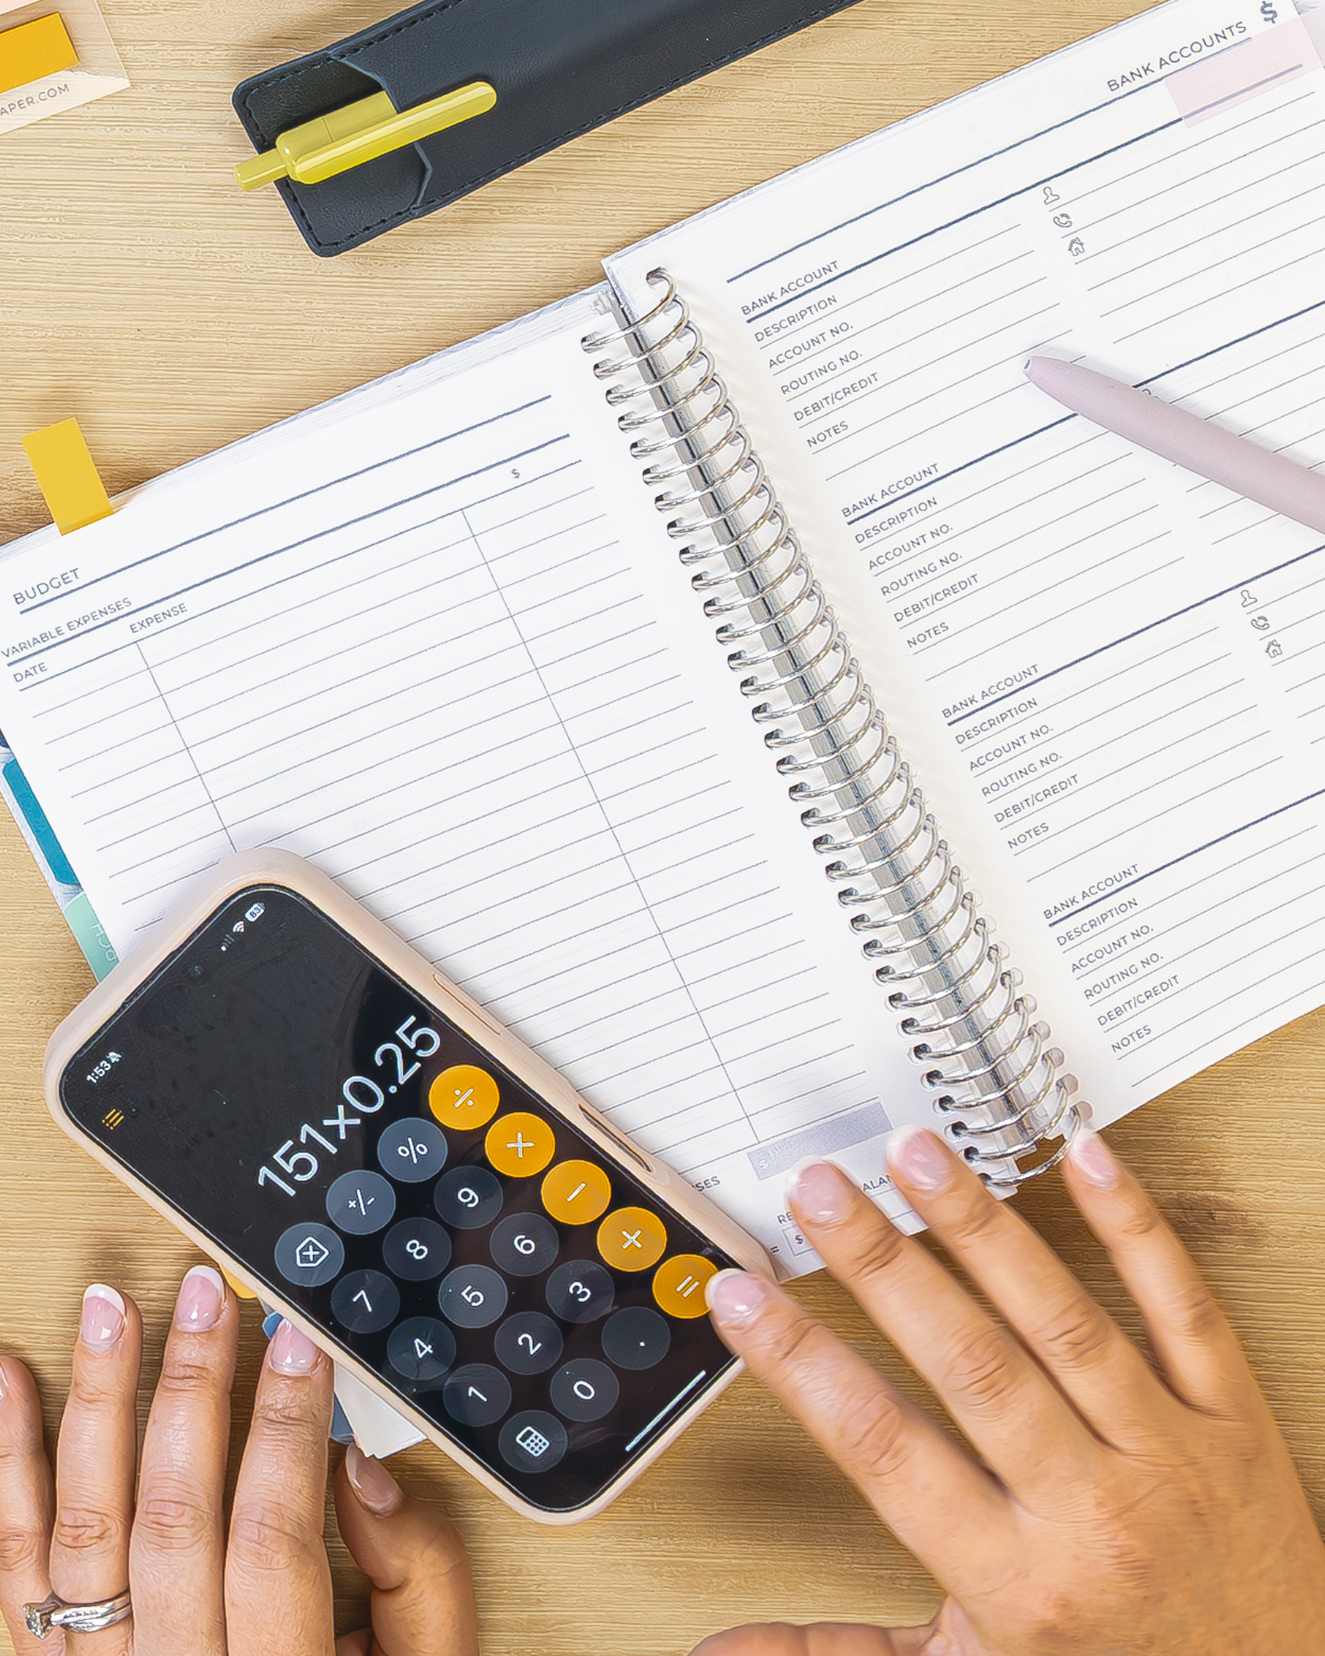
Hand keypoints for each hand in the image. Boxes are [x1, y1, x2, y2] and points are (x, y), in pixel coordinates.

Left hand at [0, 1270, 477, 1654]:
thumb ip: (418, 1581)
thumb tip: (365, 1471)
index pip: (270, 1533)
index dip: (285, 1424)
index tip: (298, 1335)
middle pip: (171, 1515)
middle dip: (191, 1387)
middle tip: (207, 1292)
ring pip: (85, 1527)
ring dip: (97, 1403)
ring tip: (110, 1308)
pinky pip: (16, 1569)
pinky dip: (10, 1466)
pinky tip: (12, 1385)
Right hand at [696, 1128, 1324, 1655]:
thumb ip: (839, 1653)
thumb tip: (723, 1649)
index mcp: (1015, 1583)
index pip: (884, 1449)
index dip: (803, 1364)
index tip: (745, 1297)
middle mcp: (1092, 1512)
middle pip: (969, 1364)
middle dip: (883, 1266)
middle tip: (823, 1191)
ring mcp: (1168, 1455)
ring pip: (1064, 1322)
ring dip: (983, 1230)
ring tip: (920, 1156)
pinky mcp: (1234, 1420)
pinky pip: (1185, 1311)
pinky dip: (1136, 1230)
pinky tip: (1086, 1162)